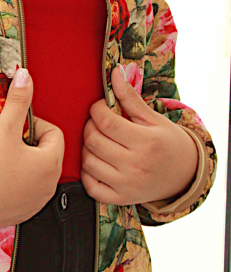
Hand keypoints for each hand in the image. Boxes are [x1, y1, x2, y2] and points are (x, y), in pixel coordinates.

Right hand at [0, 68, 64, 229]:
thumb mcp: (3, 129)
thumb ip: (17, 101)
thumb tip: (25, 76)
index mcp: (51, 163)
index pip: (53, 132)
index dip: (32, 124)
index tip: (13, 127)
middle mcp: (50, 184)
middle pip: (45, 152)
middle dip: (26, 143)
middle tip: (4, 142)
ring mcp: (37, 201)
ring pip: (35, 171)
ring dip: (21, 162)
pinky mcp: (23, 212)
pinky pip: (25, 190)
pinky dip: (14, 182)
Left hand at [80, 64, 198, 205]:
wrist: (184, 176)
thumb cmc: (168, 143)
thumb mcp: (153, 118)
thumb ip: (131, 97)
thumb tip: (115, 72)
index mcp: (146, 142)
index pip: (106, 122)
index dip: (96, 110)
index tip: (101, 107)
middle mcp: (135, 166)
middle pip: (93, 141)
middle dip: (90, 126)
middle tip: (98, 123)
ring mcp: (126, 185)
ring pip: (88, 161)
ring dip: (87, 147)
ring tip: (99, 141)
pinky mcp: (120, 199)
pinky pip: (90, 186)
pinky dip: (87, 173)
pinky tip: (97, 161)